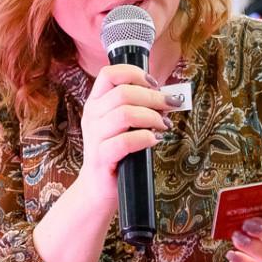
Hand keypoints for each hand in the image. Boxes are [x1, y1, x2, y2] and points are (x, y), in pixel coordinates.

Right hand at [76, 63, 169, 203]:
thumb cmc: (115, 152)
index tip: (153, 84)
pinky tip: (154, 140)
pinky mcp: (102, 157)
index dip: (134, 74)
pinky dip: (145, 138)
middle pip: (123, 92)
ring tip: (163, 125)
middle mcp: (92, 116)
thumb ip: (136, 107)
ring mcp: (95, 136)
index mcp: (95, 103)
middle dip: (153, 97)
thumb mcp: (121, 124)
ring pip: (125, 114)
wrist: (98, 188)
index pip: (109, 74)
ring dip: (152, 117)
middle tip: (169, 105)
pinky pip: (125, 141)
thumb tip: (166, 97)